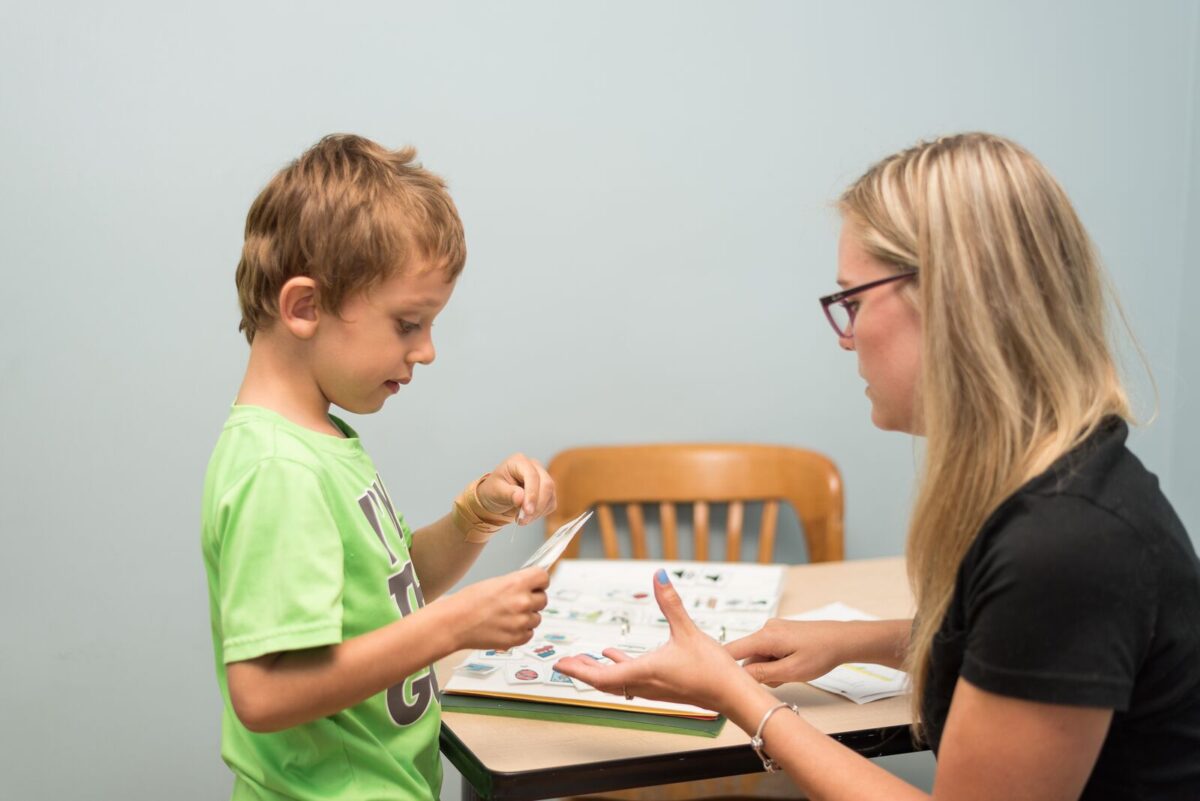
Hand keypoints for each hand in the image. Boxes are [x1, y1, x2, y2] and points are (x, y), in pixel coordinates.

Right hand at [444, 566, 549, 650]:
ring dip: (526, 617)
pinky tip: (506, 627)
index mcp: (516, 584)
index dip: (539, 581)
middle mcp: (522, 602)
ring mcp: (521, 622)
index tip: (535, 584)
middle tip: (516, 602)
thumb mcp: (494, 583)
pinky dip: (521, 631)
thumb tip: (529, 585)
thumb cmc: (467, 602)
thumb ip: (515, 584)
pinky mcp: (517, 639)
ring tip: (507, 616)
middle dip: (533, 599)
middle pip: (543, 599)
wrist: (454, 623)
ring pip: (537, 618)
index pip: (544, 577)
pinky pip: (529, 633)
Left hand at [477, 453, 555, 524]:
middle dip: (537, 505)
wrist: (496, 498)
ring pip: (550, 496)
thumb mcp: (495, 491)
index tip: (527, 511)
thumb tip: (521, 498)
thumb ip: (508, 494)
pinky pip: (551, 504)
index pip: (532, 476)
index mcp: (519, 461)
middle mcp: (535, 467)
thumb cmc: (493, 490)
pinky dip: (540, 513)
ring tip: (521, 519)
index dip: (532, 494)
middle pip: (546, 484)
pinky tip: (527, 516)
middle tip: (524, 520)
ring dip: (538, 512)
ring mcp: (543, 478)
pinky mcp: (548, 492)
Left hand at [554, 569, 758, 711]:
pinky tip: (614, 655)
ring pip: (616, 682)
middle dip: (582, 671)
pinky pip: (631, 678)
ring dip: (598, 670)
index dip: (579, 671)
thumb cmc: (712, 669)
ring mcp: (653, 687)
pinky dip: (618, 668)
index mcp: (645, 672)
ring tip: (584, 660)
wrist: (731, 694)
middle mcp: (644, 683)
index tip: (561, 665)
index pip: (602, 677)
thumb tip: (659, 577)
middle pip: (604, 682)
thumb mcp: (688, 631)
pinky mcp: (662, 686)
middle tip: (564, 663)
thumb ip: (671, 603)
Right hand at [726, 620, 860, 686]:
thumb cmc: (821, 653)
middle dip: (758, 673)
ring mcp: (772, 630)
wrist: (842, 639)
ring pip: (759, 656)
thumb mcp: (792, 671)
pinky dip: (776, 662)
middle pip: (747, 657)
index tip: (718, 681)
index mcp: (765, 637)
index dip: (723, 666)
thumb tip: (740, 677)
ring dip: (769, 669)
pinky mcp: (779, 632)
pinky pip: (768, 651)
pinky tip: (792, 664)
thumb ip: (763, 674)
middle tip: (781, 680)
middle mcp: (765, 629)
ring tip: (791, 672)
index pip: (731, 650)